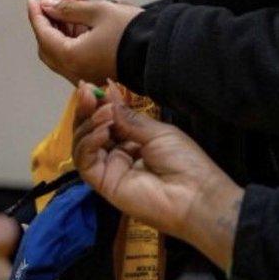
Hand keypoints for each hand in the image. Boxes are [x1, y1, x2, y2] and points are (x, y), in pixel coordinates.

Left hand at [27, 0, 142, 85]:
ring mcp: (87, 75)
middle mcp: (76, 71)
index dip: (37, 15)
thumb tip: (49, 7)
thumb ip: (68, 9)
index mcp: (71, 58)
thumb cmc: (132, 33)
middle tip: (56, 1)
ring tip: (76, 1)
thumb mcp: (97, 11)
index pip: (43, 35)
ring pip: (65, 49)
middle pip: (50, 46)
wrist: (161, 51)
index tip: (34, 1)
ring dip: (66, 26)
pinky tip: (85, 17)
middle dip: (52, 21)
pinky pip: (78, 55)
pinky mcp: (98, 73)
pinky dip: (76, 37)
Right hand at [72, 81, 241, 267]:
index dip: (96, 104)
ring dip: (89, 124)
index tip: (90, 85)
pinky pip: (85, 162)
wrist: (195, 194)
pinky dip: (89, 143)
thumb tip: (108, 90)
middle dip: (87, 110)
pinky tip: (103, 131)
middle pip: (89, 131)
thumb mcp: (156, 132)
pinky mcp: (103, 184)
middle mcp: (118, 155)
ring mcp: (109, 170)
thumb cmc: (183, 161)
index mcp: (132, 141)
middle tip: (87, 92)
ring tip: (104, 113)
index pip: (105, 121)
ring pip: (83, 145)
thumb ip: (127, 116)